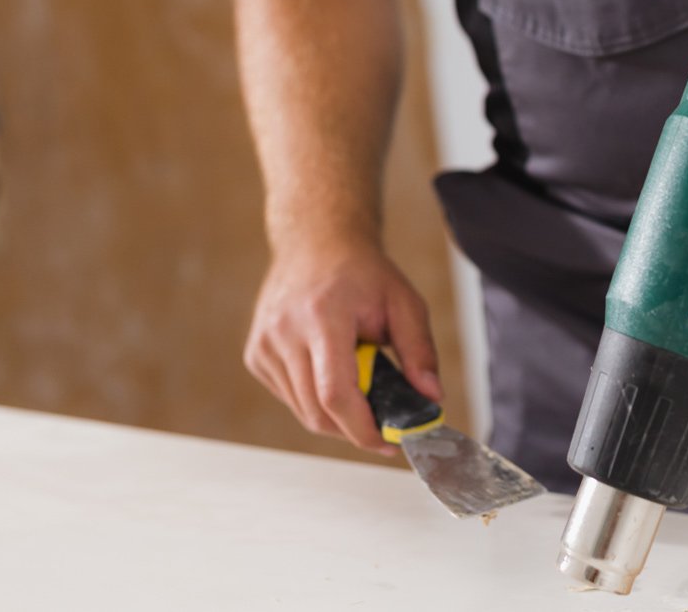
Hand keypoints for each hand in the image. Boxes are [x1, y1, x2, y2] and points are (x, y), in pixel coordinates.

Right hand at [244, 236, 438, 455]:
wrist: (315, 243)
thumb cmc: (363, 273)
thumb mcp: (405, 303)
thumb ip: (421, 352)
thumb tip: (432, 398)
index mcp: (322, 317)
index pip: (335, 393)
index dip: (362, 429)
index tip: (389, 443)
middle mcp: (284, 332)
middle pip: (317, 412)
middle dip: (354, 430)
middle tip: (385, 428)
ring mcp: (264, 345)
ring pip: (302, 411)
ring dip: (336, 417)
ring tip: (362, 389)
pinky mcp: (255, 355)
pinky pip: (289, 398)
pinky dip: (315, 401)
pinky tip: (333, 373)